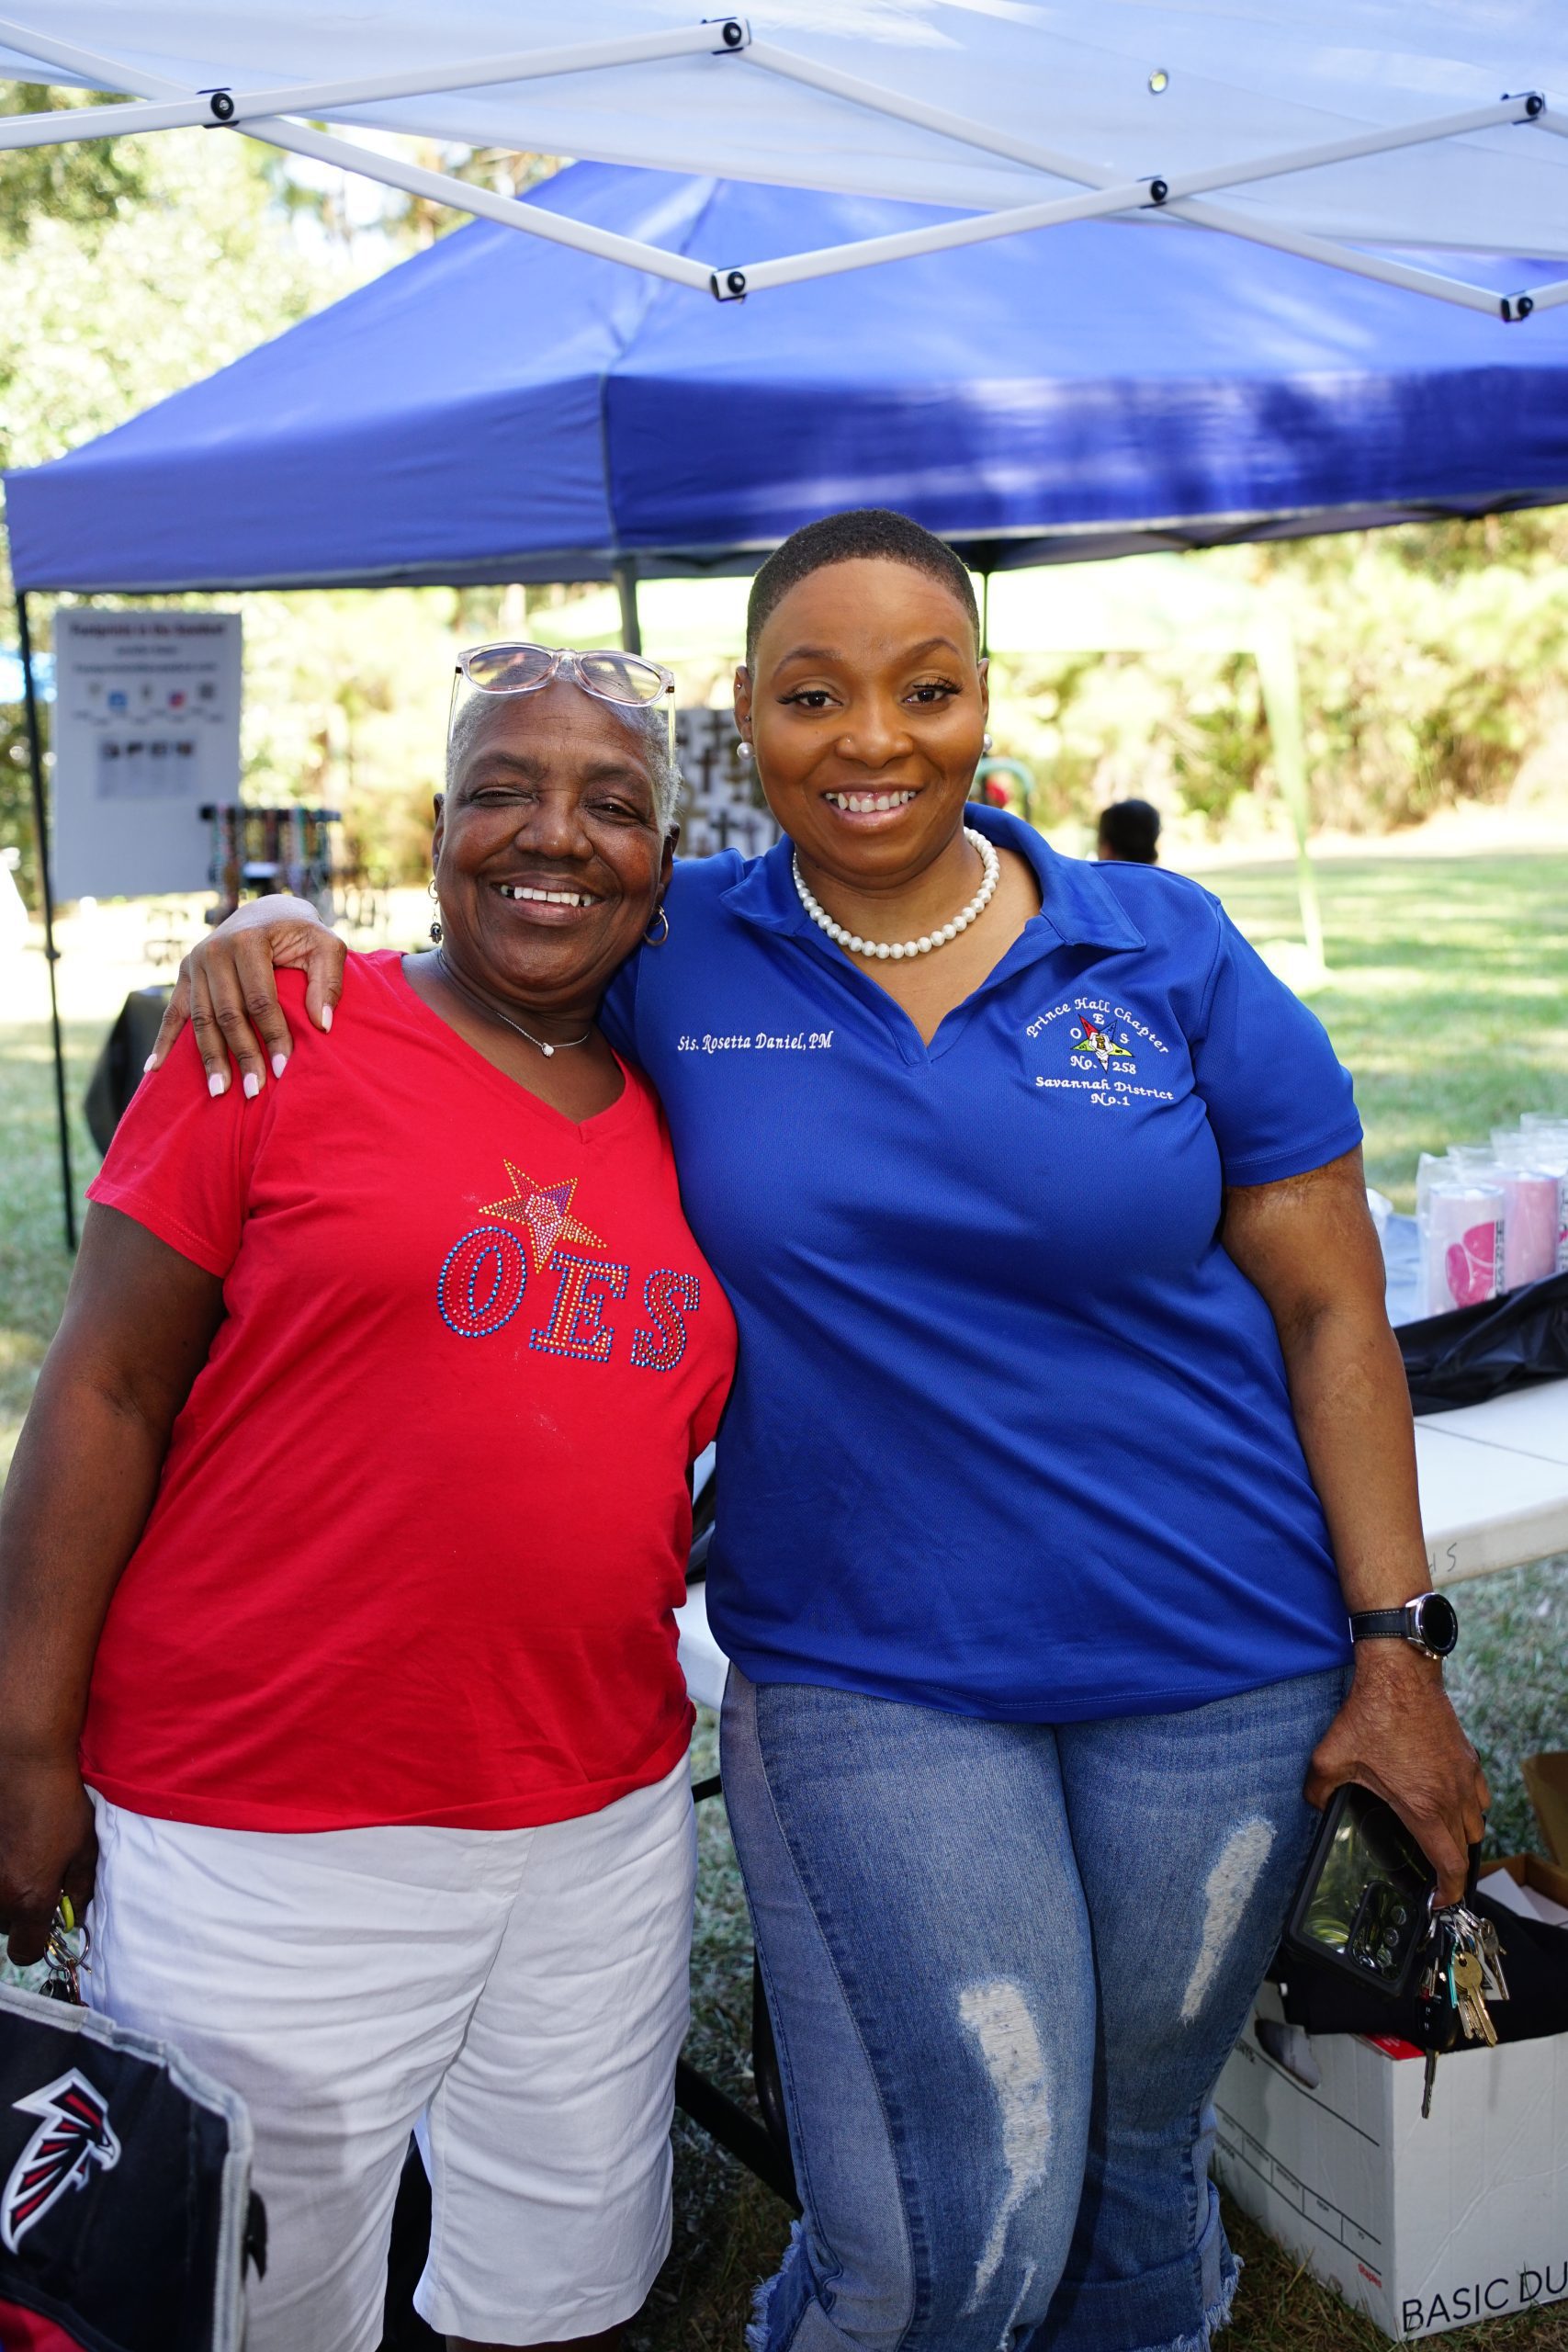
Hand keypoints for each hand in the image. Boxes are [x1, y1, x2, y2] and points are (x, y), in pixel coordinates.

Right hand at [0, 1751, 96, 1968]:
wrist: (23, 1764)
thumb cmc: (59, 1803)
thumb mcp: (84, 1848)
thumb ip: (80, 1890)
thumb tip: (74, 1918)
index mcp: (30, 1898)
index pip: (26, 1952)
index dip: (38, 1942)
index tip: (47, 1922)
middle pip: (7, 1926)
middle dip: (22, 1912)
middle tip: (37, 1878)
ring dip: (6, 1891)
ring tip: (22, 1856)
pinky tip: (8, 1846)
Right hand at [146, 896, 346, 1097]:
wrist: (268, 912)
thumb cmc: (302, 934)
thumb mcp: (326, 946)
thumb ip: (328, 982)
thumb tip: (323, 1024)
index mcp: (248, 940)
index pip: (260, 999)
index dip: (273, 1035)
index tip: (284, 1069)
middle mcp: (214, 950)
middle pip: (228, 1013)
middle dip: (242, 1054)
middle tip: (254, 1090)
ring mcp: (194, 962)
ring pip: (201, 1019)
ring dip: (210, 1057)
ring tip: (220, 1091)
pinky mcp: (184, 975)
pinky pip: (172, 1013)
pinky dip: (163, 1042)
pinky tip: (154, 1070)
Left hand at [1305, 1648, 1489, 1905]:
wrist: (1399, 1673)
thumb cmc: (1370, 1713)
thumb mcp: (1330, 1758)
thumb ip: (1318, 1791)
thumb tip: (1314, 1806)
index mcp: (1423, 1805)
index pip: (1450, 1863)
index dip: (1448, 1891)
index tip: (1439, 1900)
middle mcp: (1451, 1794)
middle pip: (1467, 1846)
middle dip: (1452, 1864)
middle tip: (1433, 1869)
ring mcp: (1464, 1774)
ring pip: (1477, 1820)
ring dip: (1462, 1835)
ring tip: (1439, 1837)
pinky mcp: (1467, 1755)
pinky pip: (1479, 1793)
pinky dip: (1469, 1805)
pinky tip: (1446, 1799)